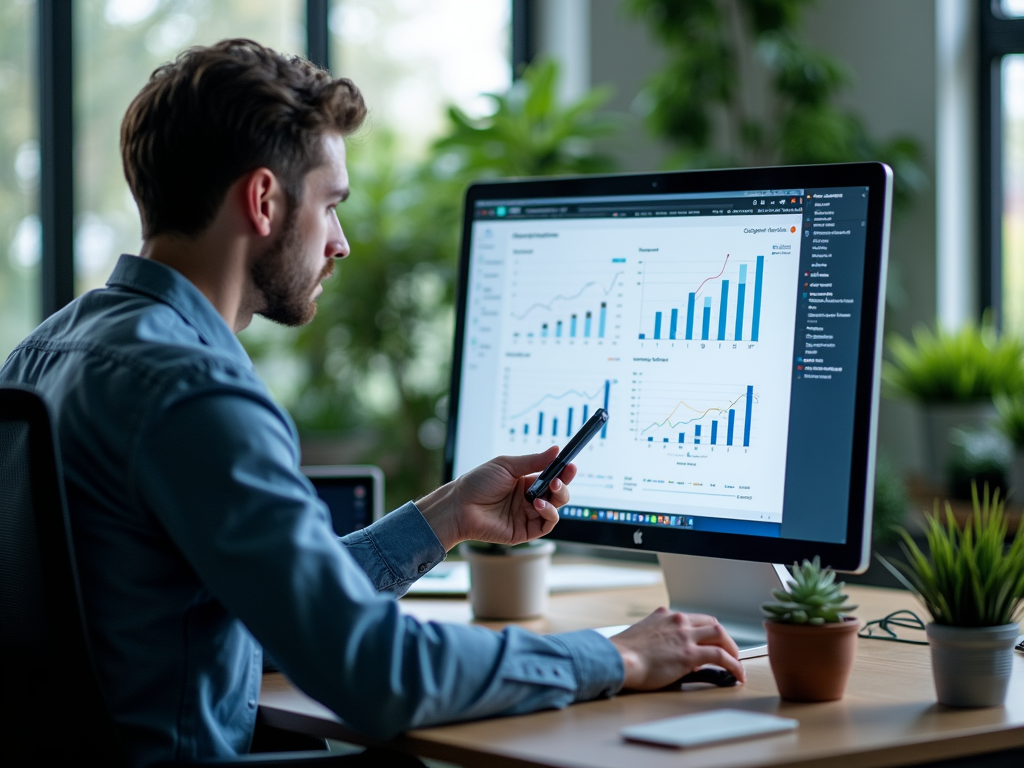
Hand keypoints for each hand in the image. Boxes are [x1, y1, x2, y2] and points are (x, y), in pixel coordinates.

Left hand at [416, 446, 575, 550]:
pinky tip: (539, 504)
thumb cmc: (478, 483)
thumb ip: (534, 461)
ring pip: (555, 509)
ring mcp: (527, 516)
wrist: (460, 506)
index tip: (570, 464)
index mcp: (526, 482)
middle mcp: (529, 499)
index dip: (563, 472)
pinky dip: (549, 514)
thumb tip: (556, 450)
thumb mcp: (507, 466)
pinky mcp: (525, 531)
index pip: (552, 477)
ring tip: (549, 489)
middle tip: (560, 478)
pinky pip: (546, 525)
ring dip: (557, 498)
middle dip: (563, 485)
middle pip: (557, 494)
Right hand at [608, 607, 745, 688]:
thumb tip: (671, 653)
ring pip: (720, 635)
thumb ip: (659, 639)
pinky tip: (737, 675)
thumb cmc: (622, 654)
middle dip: (723, 638)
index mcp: (664, 615)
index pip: (694, 619)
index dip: (705, 632)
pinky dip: (734, 665)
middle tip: (728, 652)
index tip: (709, 643)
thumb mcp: (642, 637)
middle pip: (711, 623)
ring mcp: (685, 635)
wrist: (617, 659)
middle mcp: (677, 620)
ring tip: (737, 663)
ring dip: (732, 649)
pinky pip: (721, 656)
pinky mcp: (690, 653)